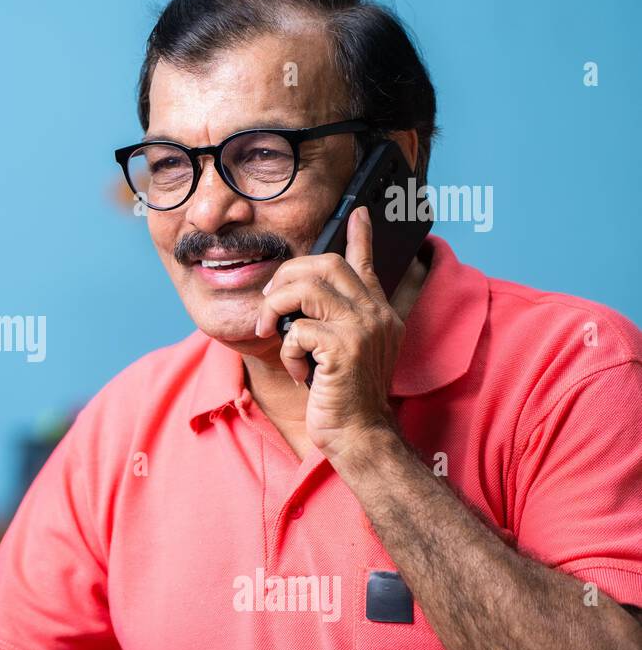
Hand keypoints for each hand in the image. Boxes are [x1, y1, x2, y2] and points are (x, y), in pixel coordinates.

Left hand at [254, 206, 403, 463]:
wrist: (359, 436)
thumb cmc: (343, 397)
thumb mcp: (341, 352)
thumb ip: (331, 322)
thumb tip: (300, 297)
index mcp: (378, 312)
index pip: (366, 263)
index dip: (361, 236)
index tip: (358, 212)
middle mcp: (376, 314)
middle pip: (325, 265)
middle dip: (287, 277)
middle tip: (271, 303)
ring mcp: (364, 329)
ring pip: (307, 289)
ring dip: (277, 308)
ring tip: (273, 332)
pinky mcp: (345, 349)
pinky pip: (297, 330)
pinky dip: (287, 351)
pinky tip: (298, 373)